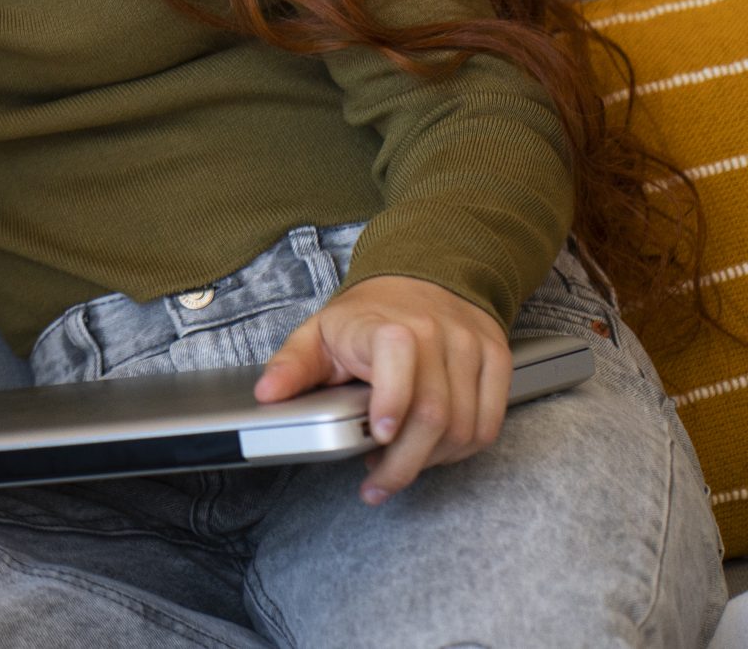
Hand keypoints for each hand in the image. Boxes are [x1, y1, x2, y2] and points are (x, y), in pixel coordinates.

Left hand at [254, 275, 511, 503]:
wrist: (422, 279)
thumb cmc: (366, 316)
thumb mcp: (318, 332)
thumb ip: (292, 365)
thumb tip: (268, 394)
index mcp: (387, 324)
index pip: (398, 356)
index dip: (393, 399)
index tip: (380, 433)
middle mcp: (437, 333)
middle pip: (434, 412)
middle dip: (404, 462)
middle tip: (376, 485)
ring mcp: (471, 347)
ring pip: (465, 426)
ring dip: (431, 461)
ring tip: (398, 467)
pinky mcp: (497, 361)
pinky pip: (489, 424)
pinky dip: (461, 450)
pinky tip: (433, 453)